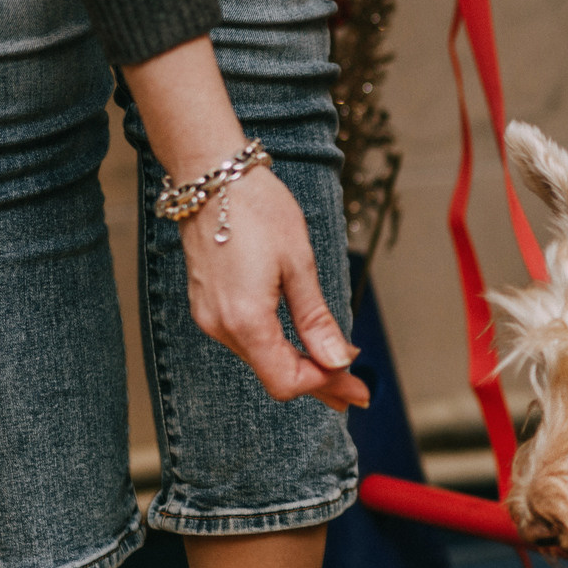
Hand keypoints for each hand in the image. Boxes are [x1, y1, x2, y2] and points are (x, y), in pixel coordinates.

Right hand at [177, 165, 369, 411]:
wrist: (209, 175)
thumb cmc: (256, 209)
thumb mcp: (299, 264)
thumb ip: (316, 319)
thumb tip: (337, 361)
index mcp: (246, 320)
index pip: (286, 381)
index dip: (324, 384)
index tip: (356, 380)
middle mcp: (221, 326)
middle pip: (274, 375)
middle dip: (319, 381)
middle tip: (358, 391)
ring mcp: (210, 317)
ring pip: (262, 359)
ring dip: (299, 365)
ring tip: (338, 368)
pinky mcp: (208, 305)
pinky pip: (248, 339)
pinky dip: (278, 346)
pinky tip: (301, 344)